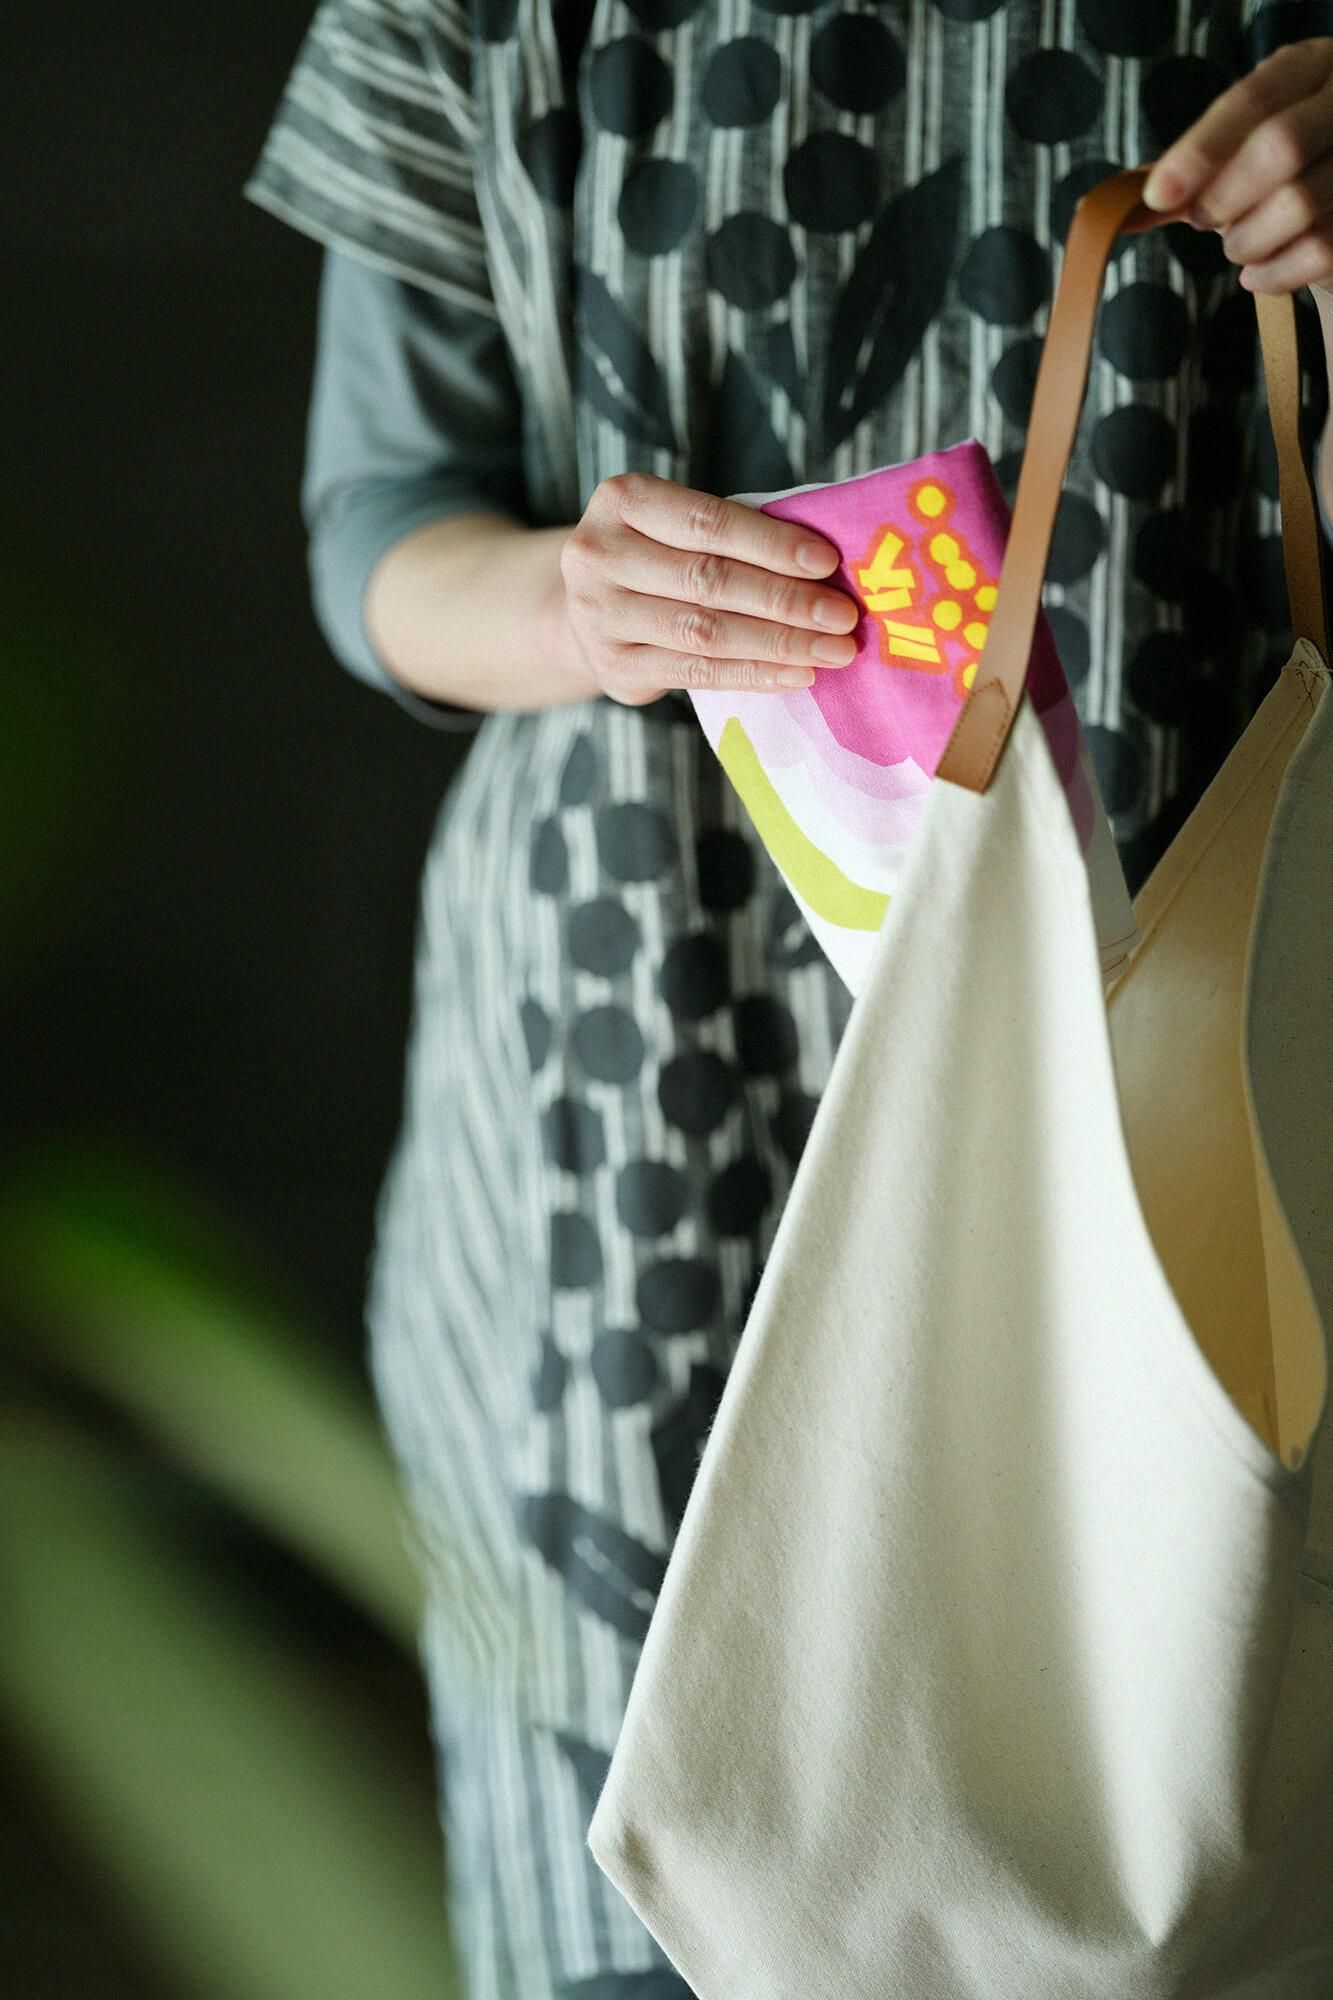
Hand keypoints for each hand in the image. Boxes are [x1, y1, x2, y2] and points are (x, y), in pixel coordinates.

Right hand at [558, 471, 860, 706]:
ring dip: (779, 643)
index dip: (770, 543)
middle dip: (786, 599)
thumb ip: (734, 533)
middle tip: (844, 616)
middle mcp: (598, 555)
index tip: (827, 562)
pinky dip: (753, 674)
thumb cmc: (659, 556)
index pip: (707, 522)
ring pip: (705, 632)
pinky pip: (696, 674)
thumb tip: (826, 564)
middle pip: (708, 579)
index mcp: (622, 500)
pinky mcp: (613, 668)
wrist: (590, 610)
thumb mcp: (679, 525)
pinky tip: (796, 674)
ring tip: (833, 650)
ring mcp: (599, 616)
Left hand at [1142, 37, 1332, 296]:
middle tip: (1205, 220)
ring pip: (1300, 203)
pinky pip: (1318, 250)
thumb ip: (1183, 176)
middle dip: (1226, 197)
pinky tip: (1258, 274)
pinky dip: (1274, 274)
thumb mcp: (1232, 156)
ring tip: (1239, 245)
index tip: (1158, 195)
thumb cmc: (1273, 178)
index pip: (1252, 99)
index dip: (1201, 149)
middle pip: (1281, 147)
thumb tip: (1112, 210)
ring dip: (1248, 241)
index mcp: (1307, 68)